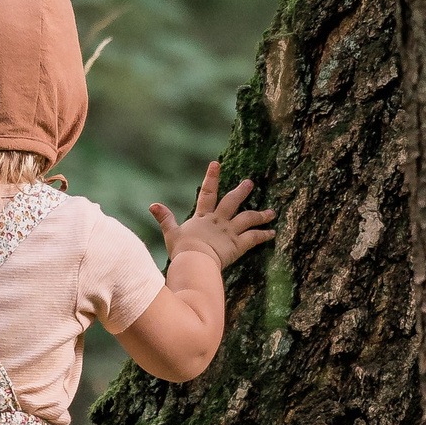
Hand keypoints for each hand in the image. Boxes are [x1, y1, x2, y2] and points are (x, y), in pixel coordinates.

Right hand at [149, 161, 275, 271]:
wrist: (195, 261)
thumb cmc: (182, 250)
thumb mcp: (171, 233)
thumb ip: (165, 218)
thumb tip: (152, 205)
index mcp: (203, 217)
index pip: (207, 192)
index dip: (212, 177)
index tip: (217, 163)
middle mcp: (218, 221)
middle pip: (232, 202)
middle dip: (242, 191)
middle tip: (250, 182)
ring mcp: (230, 232)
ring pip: (248, 218)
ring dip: (261, 214)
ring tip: (271, 212)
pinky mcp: (238, 245)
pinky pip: (254, 238)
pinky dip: (264, 235)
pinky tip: (272, 233)